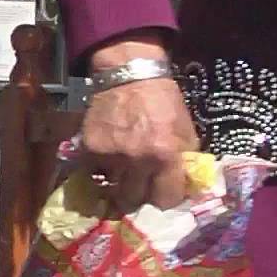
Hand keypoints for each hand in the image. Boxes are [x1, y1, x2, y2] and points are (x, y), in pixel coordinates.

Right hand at [79, 67, 200, 211]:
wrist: (129, 75)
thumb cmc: (163, 102)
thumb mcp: (186, 130)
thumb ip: (186, 161)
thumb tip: (185, 187)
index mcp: (165, 155)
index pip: (165, 200)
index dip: (165, 199)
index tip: (163, 195)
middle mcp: (137, 160)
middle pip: (133, 201)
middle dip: (138, 197)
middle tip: (140, 188)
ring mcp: (111, 155)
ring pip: (112, 189)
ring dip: (118, 183)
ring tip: (124, 173)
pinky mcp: (91, 148)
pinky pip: (95, 172)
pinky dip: (102, 168)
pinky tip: (110, 157)